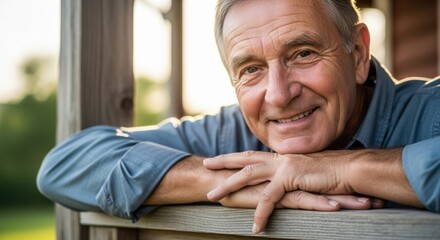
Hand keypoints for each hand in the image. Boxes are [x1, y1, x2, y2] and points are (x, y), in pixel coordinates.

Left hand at [203, 151, 367, 232]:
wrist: (352, 170)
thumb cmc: (334, 174)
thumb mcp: (308, 174)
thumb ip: (294, 177)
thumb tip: (286, 183)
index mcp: (283, 158)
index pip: (254, 155)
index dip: (236, 157)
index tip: (221, 159)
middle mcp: (280, 159)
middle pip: (245, 159)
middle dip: (224, 162)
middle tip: (206, 164)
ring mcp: (284, 166)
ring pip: (248, 175)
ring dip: (229, 186)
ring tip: (213, 197)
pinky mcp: (291, 178)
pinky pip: (269, 198)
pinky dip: (261, 213)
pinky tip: (255, 226)